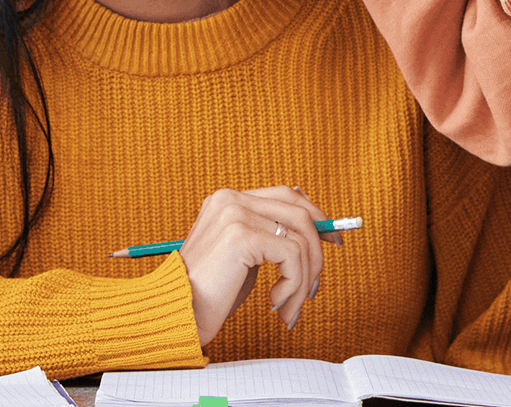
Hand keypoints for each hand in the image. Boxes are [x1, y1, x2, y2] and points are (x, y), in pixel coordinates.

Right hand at [177, 186, 342, 344]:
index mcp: (228, 199)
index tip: (333, 241)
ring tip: (290, 308)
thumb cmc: (210, 294)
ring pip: (301, 239)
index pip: (287, 195)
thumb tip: (313, 232)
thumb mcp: (244, 258)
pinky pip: (292, 256)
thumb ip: (269, 238)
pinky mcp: (241, 236)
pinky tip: (275, 304)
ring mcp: (235, 214)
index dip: (316, 216)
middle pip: (299, 212)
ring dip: (304, 280)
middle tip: (316, 286)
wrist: (177, 315)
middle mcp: (231, 199)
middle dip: (318, 250)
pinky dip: (294, 285)